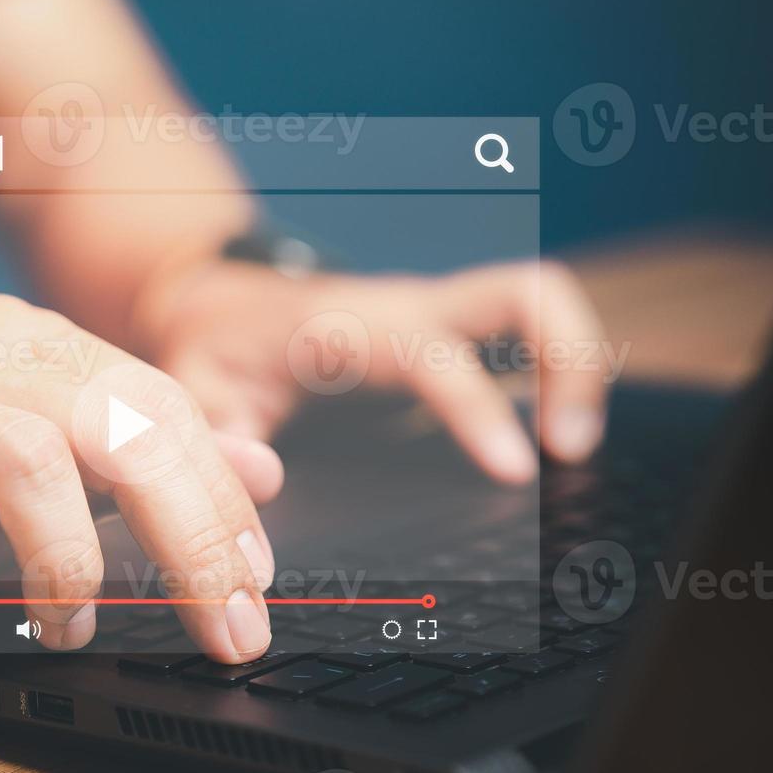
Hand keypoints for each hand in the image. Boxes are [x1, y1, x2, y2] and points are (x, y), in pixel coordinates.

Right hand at [0, 295, 283, 663]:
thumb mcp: (25, 454)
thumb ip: (134, 459)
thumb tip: (257, 472)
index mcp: (24, 342)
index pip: (157, 403)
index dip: (221, 496)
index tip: (254, 580)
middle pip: (113, 420)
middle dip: (187, 531)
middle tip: (220, 621)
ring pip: (24, 457)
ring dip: (70, 559)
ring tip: (71, 620)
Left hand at [136, 258, 610, 483]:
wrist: (217, 301)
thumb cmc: (214, 351)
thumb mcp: (193, 394)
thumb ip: (217, 437)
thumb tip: (264, 479)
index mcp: (347, 328)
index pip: (431, 356)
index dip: (477, 409)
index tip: (515, 472)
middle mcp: (406, 310)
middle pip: (522, 292)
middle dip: (572, 360)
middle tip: (572, 450)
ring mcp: (437, 315)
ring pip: (539, 300)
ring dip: (580, 364)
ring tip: (574, 450)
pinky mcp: (451, 332)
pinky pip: (526, 330)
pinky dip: (560, 370)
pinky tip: (555, 438)